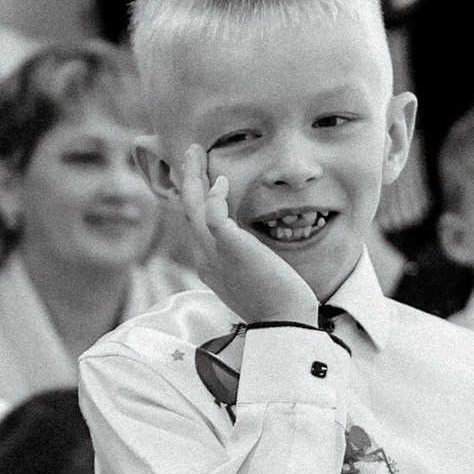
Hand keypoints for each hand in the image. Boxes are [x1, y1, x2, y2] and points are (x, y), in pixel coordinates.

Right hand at [167, 143, 319, 326]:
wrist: (284, 321)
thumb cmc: (278, 302)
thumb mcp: (256, 276)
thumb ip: (248, 258)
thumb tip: (257, 249)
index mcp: (210, 265)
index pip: (196, 225)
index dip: (196, 198)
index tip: (203, 178)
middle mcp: (205, 258)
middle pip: (189, 210)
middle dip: (189, 179)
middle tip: (191, 153)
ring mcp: (213, 254)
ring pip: (193, 207)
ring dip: (193, 177)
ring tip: (195, 152)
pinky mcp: (230, 249)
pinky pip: (212, 216)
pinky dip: (213, 195)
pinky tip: (222, 181)